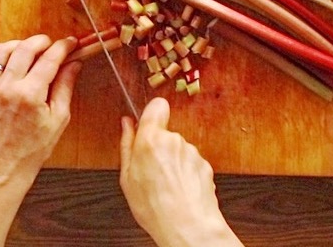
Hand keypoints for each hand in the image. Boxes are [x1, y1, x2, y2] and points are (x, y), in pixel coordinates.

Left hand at [0, 34, 81, 187]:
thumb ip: (65, 87)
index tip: (69, 44)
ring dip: (17, 45)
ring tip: (28, 51)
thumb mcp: (58, 118)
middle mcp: (8, 88)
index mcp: (31, 95)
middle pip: (25, 48)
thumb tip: (73, 64)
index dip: (62, 47)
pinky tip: (6, 63)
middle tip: (50, 45)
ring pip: (1, 50)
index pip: (50, 59)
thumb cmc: (33, 147)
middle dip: (41, 41)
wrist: (6, 165)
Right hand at [119, 97, 242, 246]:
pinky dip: (185, 174)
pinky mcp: (205, 165)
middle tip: (150, 172)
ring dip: (173, 163)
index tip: (146, 126)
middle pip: (165, 134)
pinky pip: (191, 164)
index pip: (156, 106)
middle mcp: (174, 140)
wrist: (187, 226)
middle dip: (158, 148)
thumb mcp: (127, 177)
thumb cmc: (155, 206)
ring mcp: (192, 153)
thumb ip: (127, 145)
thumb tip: (127, 125)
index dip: (152, 114)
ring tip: (165, 187)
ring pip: (179, 150)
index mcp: (151, 139)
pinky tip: (179, 191)